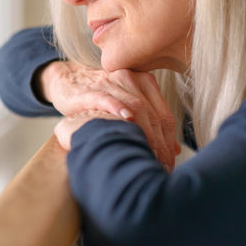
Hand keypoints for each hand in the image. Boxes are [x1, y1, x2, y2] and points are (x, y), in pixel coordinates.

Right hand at [40, 62, 180, 168]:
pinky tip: (126, 119)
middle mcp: (131, 80)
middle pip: (152, 115)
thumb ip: (152, 124)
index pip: (164, 115)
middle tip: (161, 165)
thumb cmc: (102, 98)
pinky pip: (107, 99)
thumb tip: (174, 150)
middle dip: (160, 143)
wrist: (70, 81)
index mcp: (145, 83)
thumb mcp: (129, 107)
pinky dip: (118, 109)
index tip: (170, 162)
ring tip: (148, 155)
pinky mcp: (90, 90)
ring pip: (135, 107)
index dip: (170, 141)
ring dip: (144, 134)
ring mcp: (111, 83)